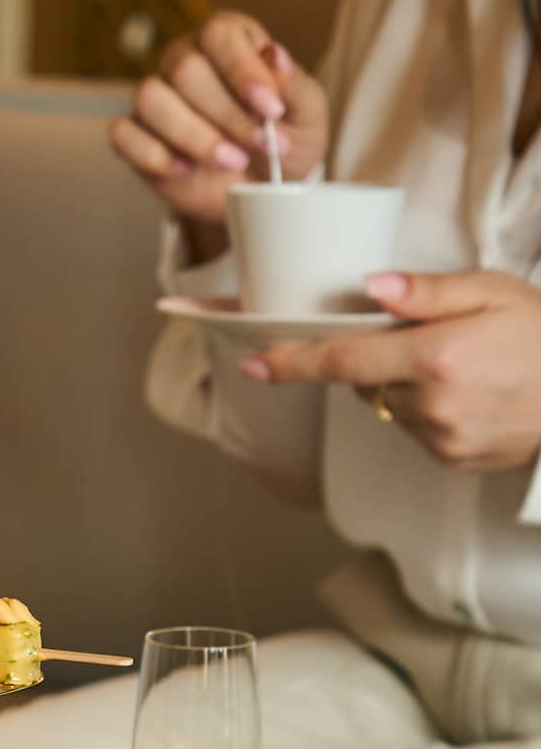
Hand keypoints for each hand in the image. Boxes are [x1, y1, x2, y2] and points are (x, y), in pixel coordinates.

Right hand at [110, 15, 328, 233]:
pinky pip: (124, 134)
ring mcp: (156, 97)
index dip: (243, 72)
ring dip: (194, 137)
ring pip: (150, 99)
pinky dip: (155, 156)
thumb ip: (294, 84)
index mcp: (226, 39)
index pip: (219, 35)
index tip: (272, 110)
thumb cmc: (283, 144)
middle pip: (186, 71)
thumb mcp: (307, 115)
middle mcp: (184, 59)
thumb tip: (273, 55)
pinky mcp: (134, 135)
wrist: (259, 194)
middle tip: (260, 147)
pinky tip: (187, 170)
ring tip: (230, 162)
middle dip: (228, 116)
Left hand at [242, 270, 540, 472]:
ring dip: (404, 385)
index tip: (255, 363)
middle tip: (426, 338)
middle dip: (377, 358)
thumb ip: (429, 292)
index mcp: (435, 357)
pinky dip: (427, 410)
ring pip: (387, 407)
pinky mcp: (450, 460)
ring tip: (461, 366)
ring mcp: (440, 439)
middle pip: (363, 381)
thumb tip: (371, 288)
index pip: (343, 360)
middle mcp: (431, 405)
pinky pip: (414, 430)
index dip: (293, 362)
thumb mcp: (494, 291)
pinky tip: (469, 394)